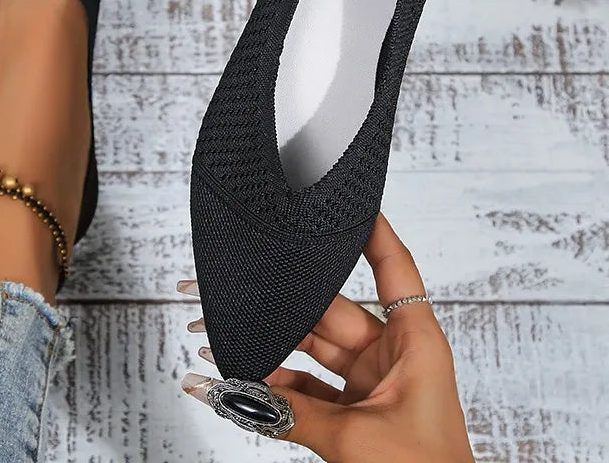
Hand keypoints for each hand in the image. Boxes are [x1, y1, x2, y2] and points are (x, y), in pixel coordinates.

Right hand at [179, 214, 475, 462]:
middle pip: (331, 310)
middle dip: (285, 302)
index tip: (347, 201)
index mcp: (416, 343)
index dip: (372, 232)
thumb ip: (291, 413)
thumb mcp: (358, 439)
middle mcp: (393, 354)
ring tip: (224, 332)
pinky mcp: (354, 410)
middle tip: (244, 285)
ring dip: (270, 344)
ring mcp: (371, 382)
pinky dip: (276, 384)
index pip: (394, 268)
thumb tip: (231, 393)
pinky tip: (241, 375)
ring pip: (311, 348)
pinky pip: (308, 386)